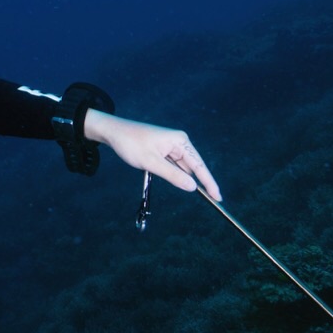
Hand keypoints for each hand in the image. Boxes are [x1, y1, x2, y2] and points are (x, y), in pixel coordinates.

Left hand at [83, 110, 221, 201]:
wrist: (113, 133)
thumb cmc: (131, 144)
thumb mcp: (151, 163)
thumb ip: (173, 176)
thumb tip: (192, 187)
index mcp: (180, 141)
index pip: (199, 166)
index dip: (209, 182)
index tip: (218, 197)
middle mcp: (179, 142)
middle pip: (194, 167)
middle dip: (200, 182)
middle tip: (212, 199)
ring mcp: (172, 146)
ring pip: (183, 168)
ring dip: (183, 179)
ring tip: (184, 186)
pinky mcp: (164, 150)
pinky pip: (174, 166)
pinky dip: (174, 175)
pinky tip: (173, 179)